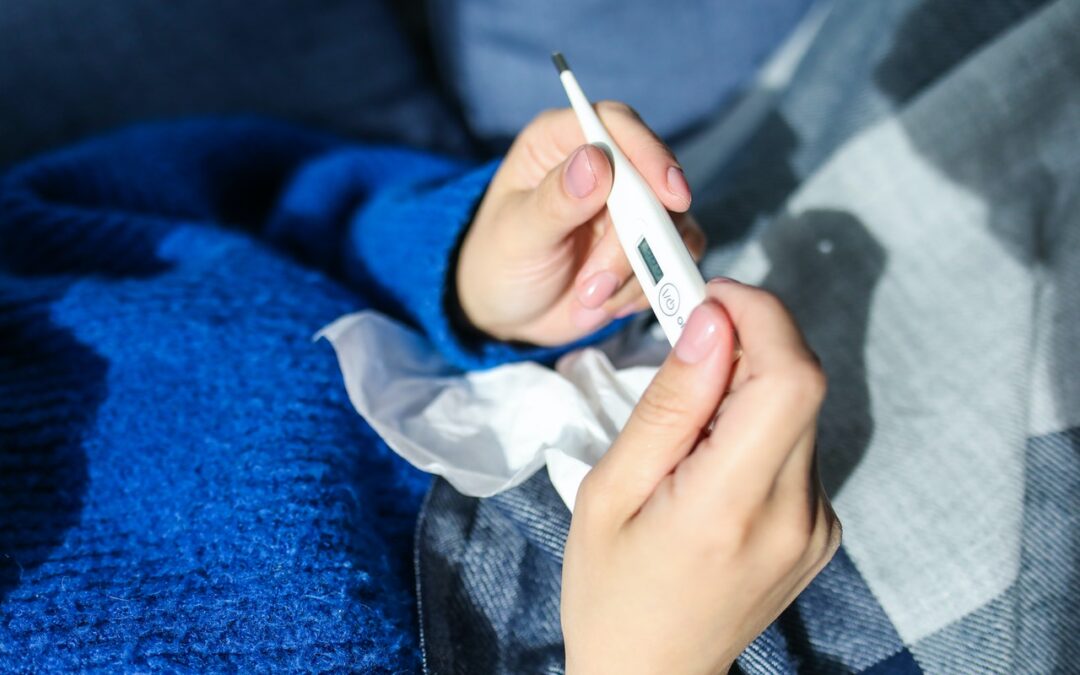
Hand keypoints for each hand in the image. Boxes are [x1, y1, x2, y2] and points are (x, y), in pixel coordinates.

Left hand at [455, 102, 704, 345]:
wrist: (508, 312)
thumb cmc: (500, 261)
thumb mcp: (518, 233)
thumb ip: (556, 200)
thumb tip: (596, 161)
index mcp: (560, 141)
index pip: (615, 124)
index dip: (648, 153)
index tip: (671, 195)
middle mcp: (603, 165)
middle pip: (652, 182)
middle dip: (632, 242)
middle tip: (595, 286)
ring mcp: (631, 206)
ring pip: (670, 225)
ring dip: (636, 272)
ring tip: (588, 298)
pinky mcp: (648, 243)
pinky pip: (675, 258)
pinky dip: (647, 287)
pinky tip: (610, 303)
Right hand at [561, 279, 840, 674]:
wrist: (652, 672)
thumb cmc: (611, 590)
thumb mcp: (609, 493)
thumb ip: (668, 406)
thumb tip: (711, 325)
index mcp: (729, 507)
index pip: (790, 377)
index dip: (761, 315)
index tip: (709, 296)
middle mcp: (793, 515)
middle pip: (801, 383)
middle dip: (748, 341)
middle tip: (686, 342)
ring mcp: (817, 526)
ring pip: (798, 410)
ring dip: (748, 387)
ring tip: (686, 426)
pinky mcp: (821, 529)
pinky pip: (796, 445)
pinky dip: (756, 426)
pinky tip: (710, 461)